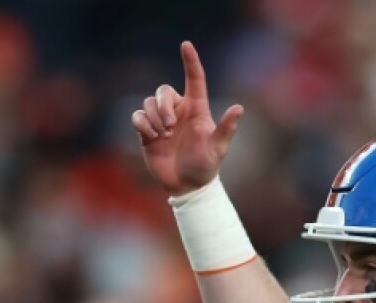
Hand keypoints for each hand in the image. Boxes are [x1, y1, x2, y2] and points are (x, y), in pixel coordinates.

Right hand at [131, 41, 243, 196]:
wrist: (186, 186)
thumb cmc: (206, 166)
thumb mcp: (218, 149)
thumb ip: (226, 128)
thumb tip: (239, 108)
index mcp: (196, 110)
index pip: (194, 79)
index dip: (190, 61)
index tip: (186, 44)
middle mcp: (178, 111)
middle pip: (163, 90)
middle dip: (163, 105)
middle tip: (170, 127)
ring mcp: (161, 121)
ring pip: (148, 103)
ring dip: (154, 119)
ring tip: (164, 137)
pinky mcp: (147, 132)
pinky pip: (137, 116)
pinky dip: (142, 124)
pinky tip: (152, 138)